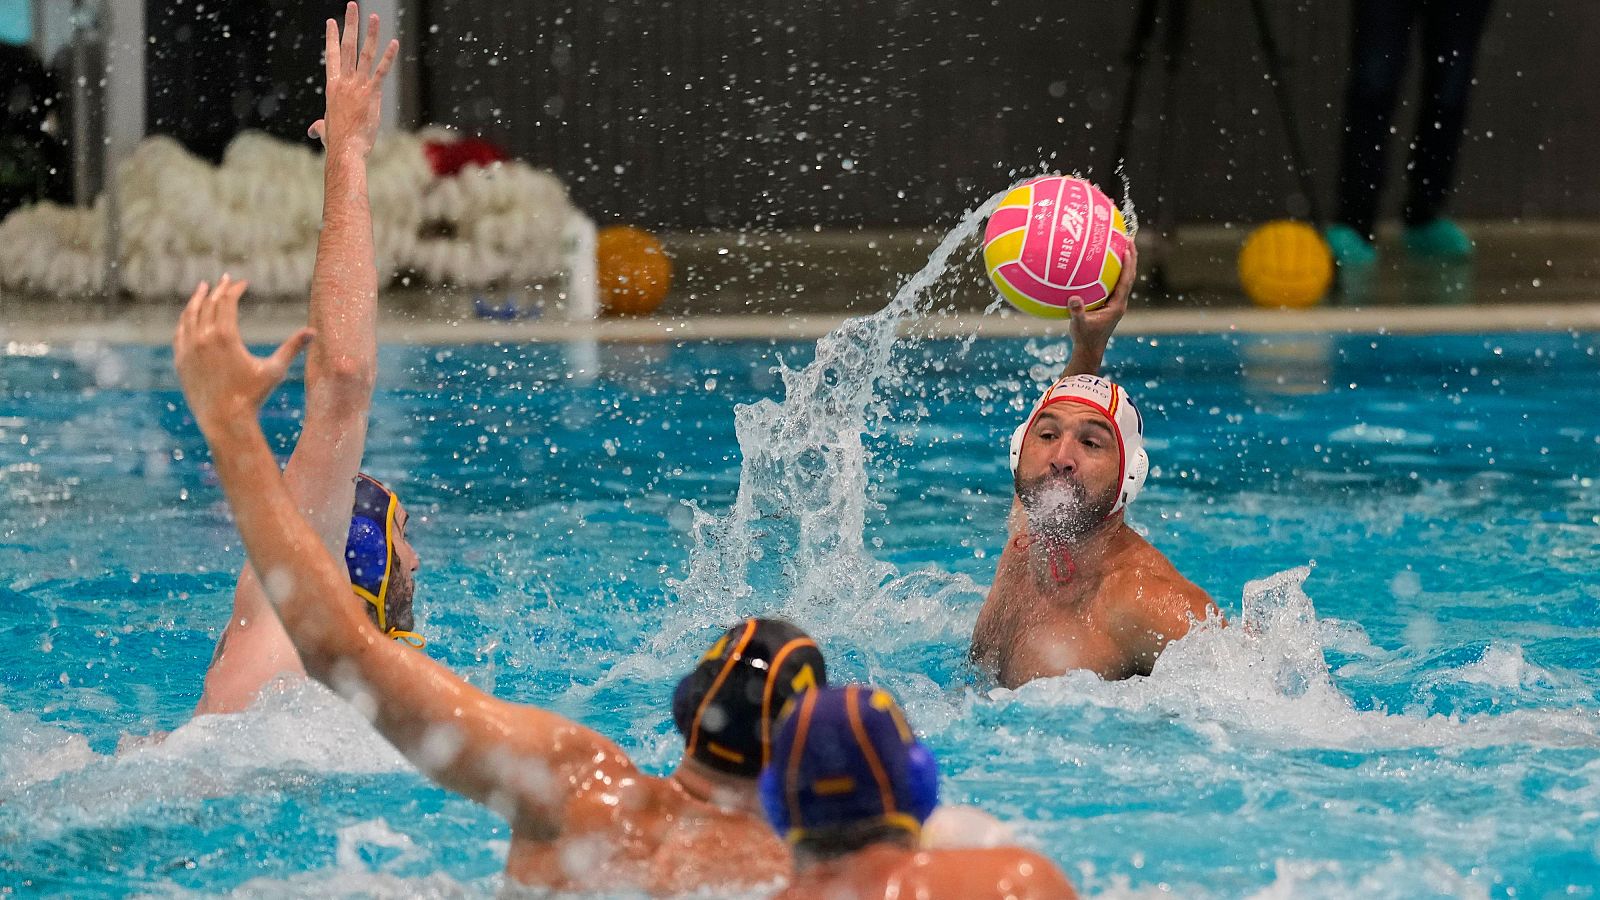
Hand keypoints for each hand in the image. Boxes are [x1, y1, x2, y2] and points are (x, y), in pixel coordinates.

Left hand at [174, 276, 313, 432]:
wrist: (225, 421)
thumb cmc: (253, 396)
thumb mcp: (275, 370)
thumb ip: (292, 347)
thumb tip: (314, 332)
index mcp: (225, 335)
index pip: (226, 301)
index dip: (235, 289)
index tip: (243, 283)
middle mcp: (203, 338)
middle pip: (208, 303)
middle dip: (218, 289)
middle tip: (225, 279)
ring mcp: (188, 348)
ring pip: (190, 315)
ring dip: (197, 300)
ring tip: (203, 289)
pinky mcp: (180, 360)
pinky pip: (180, 333)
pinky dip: (185, 320)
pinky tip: (189, 316)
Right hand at [307, 2, 398, 156]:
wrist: (345, 149)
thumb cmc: (336, 141)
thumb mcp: (325, 129)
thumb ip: (319, 126)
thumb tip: (312, 131)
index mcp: (333, 86)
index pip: (332, 56)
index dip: (332, 37)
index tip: (332, 21)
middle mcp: (344, 81)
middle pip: (347, 47)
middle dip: (350, 25)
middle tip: (352, 6)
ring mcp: (358, 86)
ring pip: (364, 53)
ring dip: (370, 34)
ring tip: (373, 16)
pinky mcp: (372, 93)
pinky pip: (381, 71)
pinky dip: (388, 56)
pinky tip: (394, 43)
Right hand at [1068, 241, 1136, 354]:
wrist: (1089, 351)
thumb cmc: (1085, 338)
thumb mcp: (1079, 325)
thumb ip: (1077, 312)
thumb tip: (1074, 298)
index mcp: (1117, 306)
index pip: (1125, 281)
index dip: (1128, 265)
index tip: (1127, 249)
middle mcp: (1119, 303)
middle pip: (1129, 276)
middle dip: (1131, 258)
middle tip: (1129, 240)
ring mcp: (1115, 304)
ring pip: (1123, 280)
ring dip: (1125, 264)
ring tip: (1121, 246)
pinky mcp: (1109, 305)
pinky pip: (1113, 285)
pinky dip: (1112, 273)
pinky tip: (1102, 265)